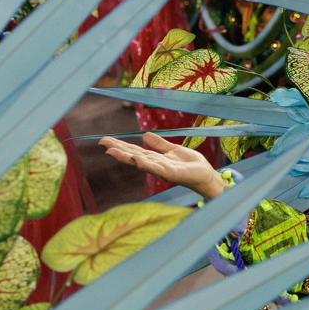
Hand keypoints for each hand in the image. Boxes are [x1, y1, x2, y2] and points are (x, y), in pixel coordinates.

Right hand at [100, 132, 227, 199]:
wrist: (206, 174)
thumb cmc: (190, 164)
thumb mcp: (173, 149)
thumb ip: (159, 144)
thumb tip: (144, 135)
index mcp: (155, 159)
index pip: (134, 150)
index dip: (120, 145)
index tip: (106, 140)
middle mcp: (155, 165)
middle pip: (133, 155)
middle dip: (118, 149)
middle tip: (102, 142)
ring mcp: (162, 170)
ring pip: (141, 162)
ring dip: (127, 157)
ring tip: (112, 152)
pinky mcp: (172, 174)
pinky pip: (157, 168)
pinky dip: (146, 164)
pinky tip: (136, 159)